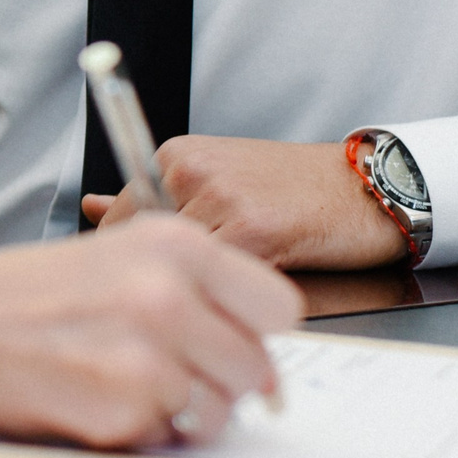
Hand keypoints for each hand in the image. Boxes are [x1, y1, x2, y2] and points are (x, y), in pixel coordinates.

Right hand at [0, 214, 300, 447]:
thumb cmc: (20, 293)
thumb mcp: (111, 253)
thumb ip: (187, 283)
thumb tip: (249, 335)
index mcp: (174, 246)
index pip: (277, 305)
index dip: (257, 331)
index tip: (239, 341)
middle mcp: (169, 296)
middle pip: (256, 368)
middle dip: (223, 381)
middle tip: (178, 374)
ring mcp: (149, 359)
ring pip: (218, 412)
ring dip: (184, 411)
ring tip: (127, 385)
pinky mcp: (123, 412)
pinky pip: (167, 438)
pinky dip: (139, 430)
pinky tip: (96, 398)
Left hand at [83, 136, 408, 270]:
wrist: (368, 186)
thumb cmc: (293, 190)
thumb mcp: (215, 181)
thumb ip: (149, 195)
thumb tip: (88, 206)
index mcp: (174, 157)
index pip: (118, 224)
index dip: (134, 266)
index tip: (151, 286)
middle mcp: (189, 171)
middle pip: (142, 252)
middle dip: (161, 285)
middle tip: (194, 300)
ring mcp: (220, 198)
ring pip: (180, 272)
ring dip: (199, 296)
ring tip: (232, 292)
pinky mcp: (254, 229)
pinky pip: (220, 281)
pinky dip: (230, 298)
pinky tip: (255, 290)